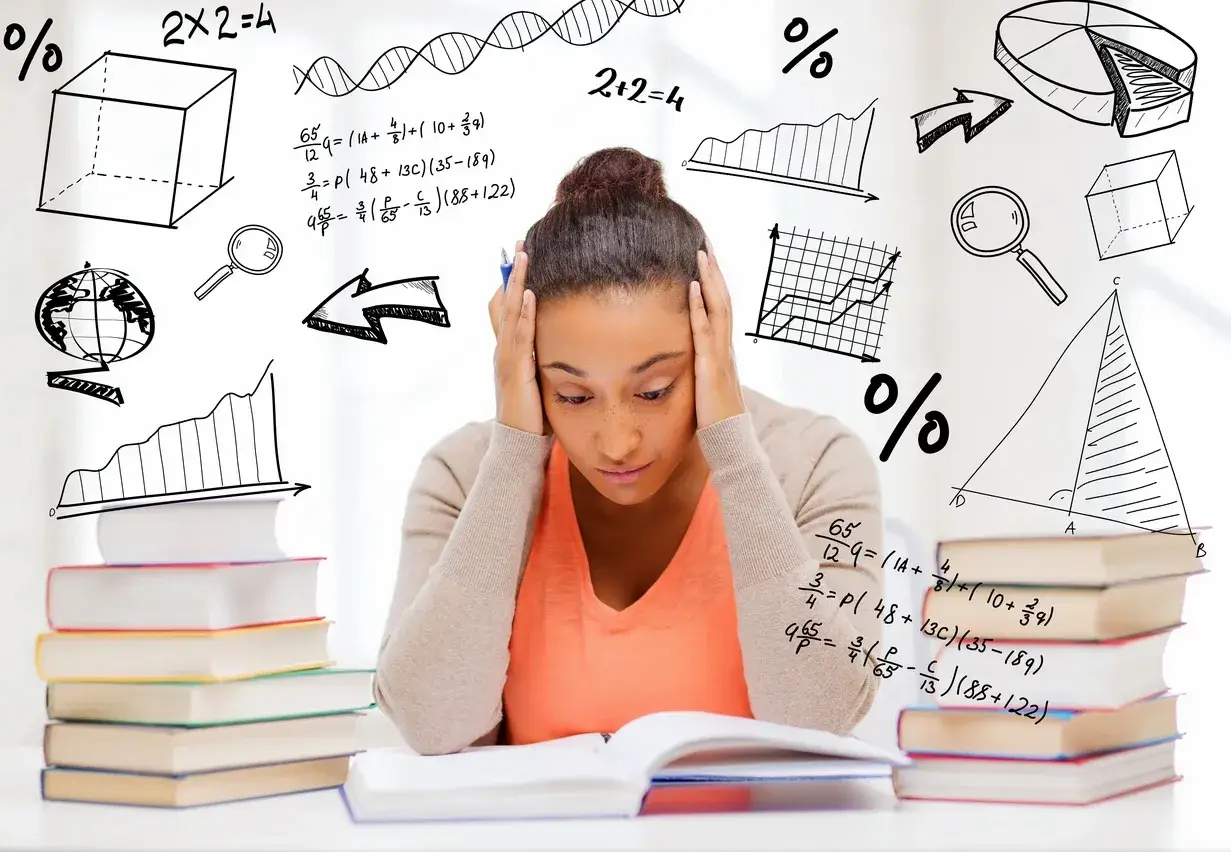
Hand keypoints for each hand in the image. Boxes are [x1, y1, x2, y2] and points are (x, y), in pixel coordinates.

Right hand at [491, 243, 544, 434]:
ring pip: (508, 312)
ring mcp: (506, 359)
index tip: (522, 256)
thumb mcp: (538, 380)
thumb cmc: (533, 416)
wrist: (518, 444)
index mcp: (508, 351)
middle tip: (520, 243)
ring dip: (516, 282)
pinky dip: (522, 313)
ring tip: (524, 255)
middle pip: (502, 302)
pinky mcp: (515, 371)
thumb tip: (562, 344)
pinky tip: (528, 294)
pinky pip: (518, 336)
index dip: (511, 281)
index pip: (504, 308)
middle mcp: (502, 350)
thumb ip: (545, 360)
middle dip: (512, 272)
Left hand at [688, 247, 745, 428]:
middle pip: (723, 299)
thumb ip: (696, 369)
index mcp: (722, 351)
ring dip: (710, 280)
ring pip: (719, 309)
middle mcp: (726, 348)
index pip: (720, 308)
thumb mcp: (703, 386)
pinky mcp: (712, 368)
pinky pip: (706, 332)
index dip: (713, 282)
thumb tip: (683, 357)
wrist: (731, 444)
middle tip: (704, 241)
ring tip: (701, 252)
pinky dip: (700, 308)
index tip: (703, 256)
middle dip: (714, 270)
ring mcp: (721, 356)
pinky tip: (693, 287)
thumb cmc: (714, 420)